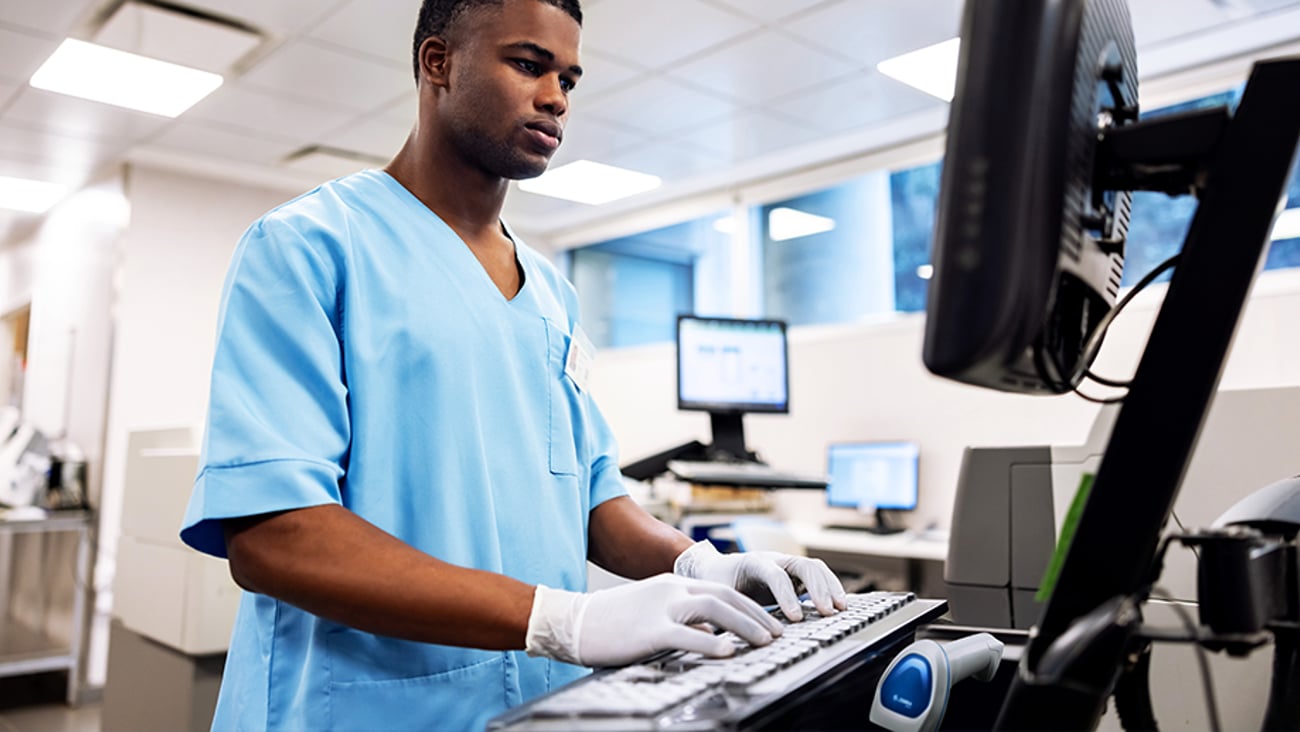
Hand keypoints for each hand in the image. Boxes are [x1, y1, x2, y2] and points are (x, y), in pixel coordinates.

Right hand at [524, 574, 782, 666]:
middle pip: (725, 595)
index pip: (721, 589)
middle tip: (777, 633)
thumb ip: (682, 619)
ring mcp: (660, 607)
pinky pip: (686, 635)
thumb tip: (709, 635)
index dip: (749, 605)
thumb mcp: (652, 612)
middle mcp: (671, 590)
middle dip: (756, 614)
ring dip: (744, 625)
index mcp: (672, 584)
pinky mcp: (648, 629)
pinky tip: (728, 652)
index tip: (769, 622)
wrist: (573, 621)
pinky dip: (710, 643)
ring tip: (764, 641)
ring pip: (714, 609)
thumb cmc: (611, 621)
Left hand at [674, 540, 847, 621]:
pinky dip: (830, 588)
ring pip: (815, 568)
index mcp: (753, 563)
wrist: (716, 568)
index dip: (787, 595)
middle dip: (819, 588)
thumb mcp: (719, 595)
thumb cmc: (717, 583)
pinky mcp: (796, 575)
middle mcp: (774, 560)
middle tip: (828, 612)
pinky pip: (818, 576)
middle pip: (803, 565)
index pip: (775, 574)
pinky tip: (839, 606)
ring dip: (830, 586)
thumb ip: (732, 610)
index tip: (796, 618)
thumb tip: (741, 634)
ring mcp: (787, 565)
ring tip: (841, 608)